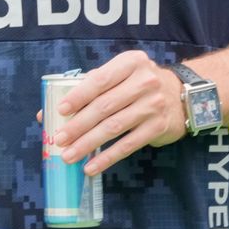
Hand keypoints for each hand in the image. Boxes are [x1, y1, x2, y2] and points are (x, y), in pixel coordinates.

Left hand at [46, 51, 186, 174]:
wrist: (181, 96)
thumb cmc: (139, 83)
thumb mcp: (121, 74)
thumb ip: (89, 86)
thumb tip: (47, 109)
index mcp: (131, 62)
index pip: (100, 79)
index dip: (79, 96)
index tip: (60, 110)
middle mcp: (144, 81)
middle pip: (104, 106)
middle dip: (78, 125)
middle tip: (59, 139)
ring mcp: (153, 105)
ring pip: (113, 127)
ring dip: (88, 143)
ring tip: (69, 155)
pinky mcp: (158, 127)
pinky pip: (128, 145)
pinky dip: (107, 157)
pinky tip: (91, 166)